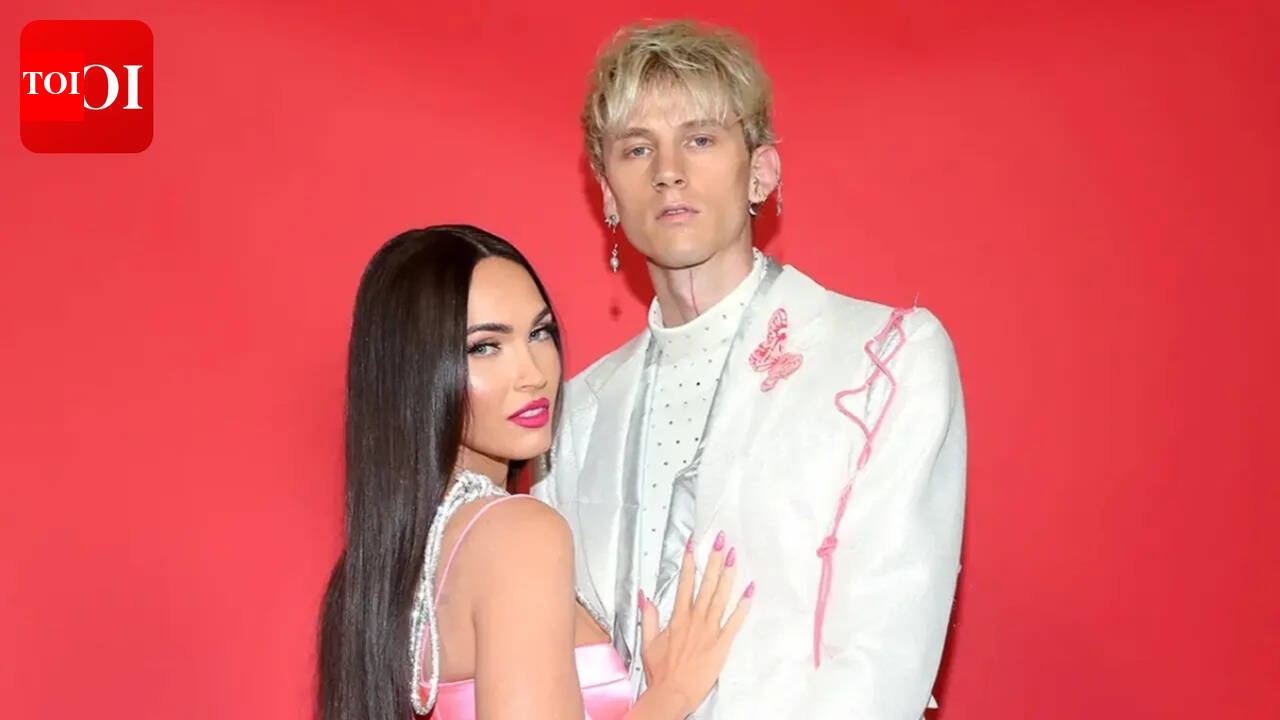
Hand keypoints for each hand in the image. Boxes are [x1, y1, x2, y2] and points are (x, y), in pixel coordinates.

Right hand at [637, 532, 753, 715]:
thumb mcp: (648, 642)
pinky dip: (743, 605)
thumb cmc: (661, 672)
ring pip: (720, 597)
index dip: (689, 562)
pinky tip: (750, 590)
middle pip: (706, 584)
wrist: (672, 694)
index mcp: (677, 618)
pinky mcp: (722, 644)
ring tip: (733, 556)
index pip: (685, 583)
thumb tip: (644, 597)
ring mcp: (709, 631)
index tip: (693, 545)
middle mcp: (694, 620)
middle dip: (713, 559)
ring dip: (727, 574)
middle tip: (720, 540)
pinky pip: (735, 621)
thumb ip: (647, 617)